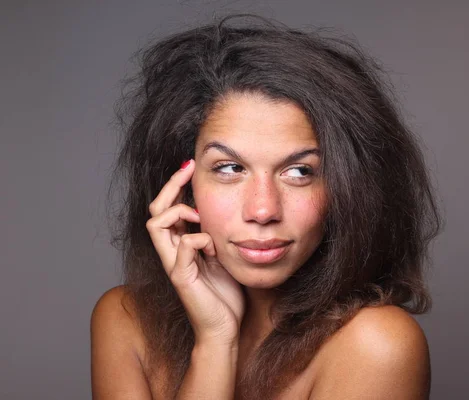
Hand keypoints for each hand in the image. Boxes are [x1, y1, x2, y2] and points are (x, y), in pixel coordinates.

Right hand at [146, 159, 244, 345]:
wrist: (223, 328)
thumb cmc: (224, 293)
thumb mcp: (222, 255)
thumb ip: (214, 235)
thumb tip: (217, 211)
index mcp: (181, 244)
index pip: (167, 207)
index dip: (176, 185)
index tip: (191, 166)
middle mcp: (171, 251)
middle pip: (155, 209)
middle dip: (171, 185)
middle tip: (188, 169)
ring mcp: (174, 264)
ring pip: (156, 224)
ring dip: (180, 211)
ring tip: (201, 216)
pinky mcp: (181, 277)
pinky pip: (181, 247)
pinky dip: (198, 239)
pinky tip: (213, 247)